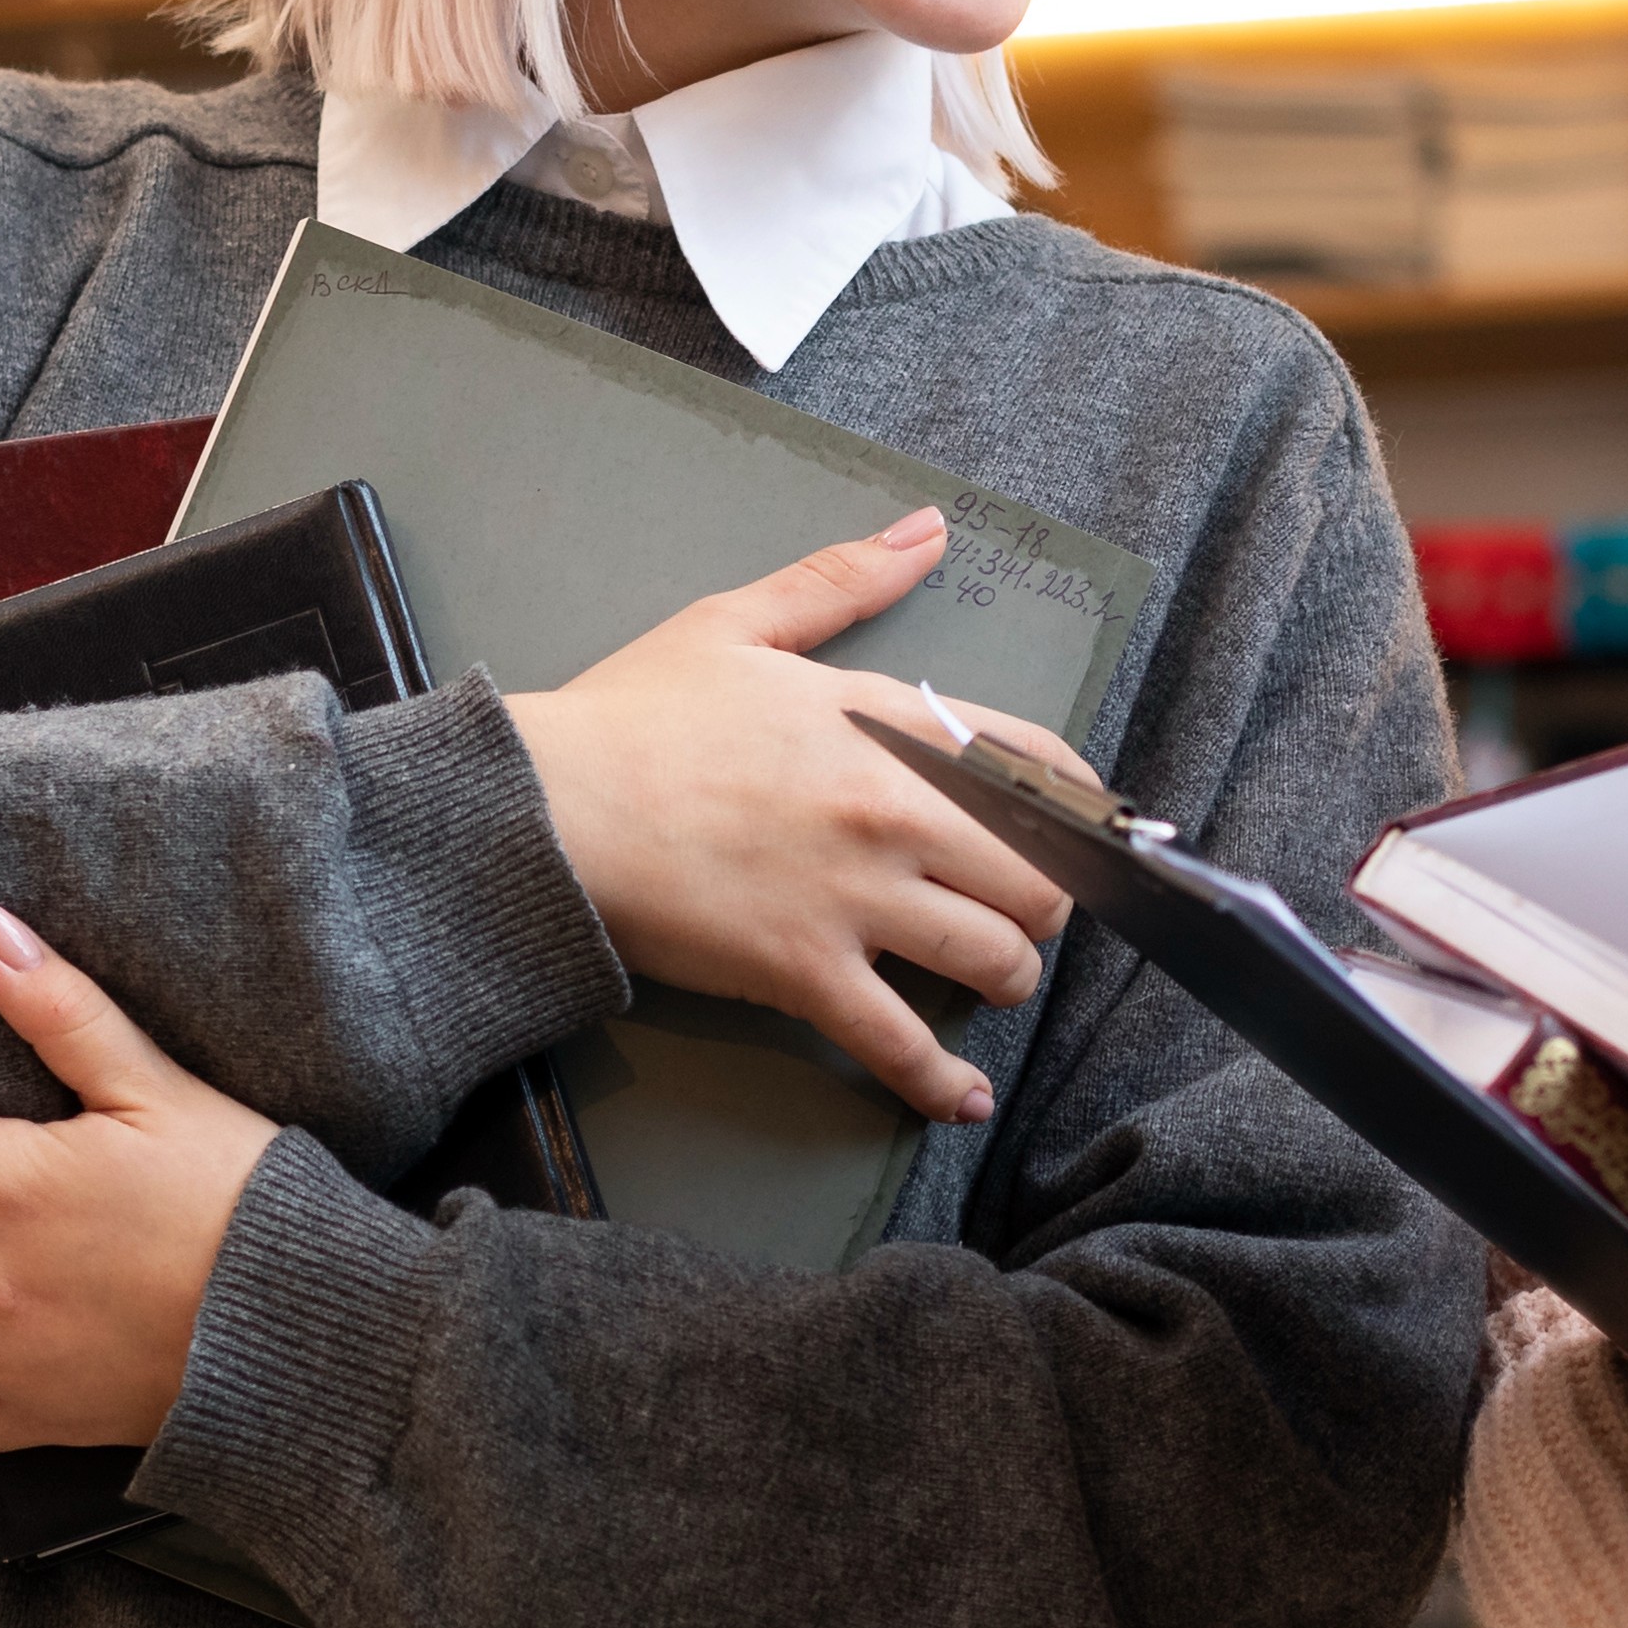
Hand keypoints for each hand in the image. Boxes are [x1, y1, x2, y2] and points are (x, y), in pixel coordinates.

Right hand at [507, 509, 1085, 1118]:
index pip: (1035, 763)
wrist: (545, 808)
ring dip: (1005, 977)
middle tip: (1016, 907)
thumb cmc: (632, 717)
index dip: (1078, 804)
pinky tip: (962, 1098)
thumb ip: (844, 580)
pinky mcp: (806, 974)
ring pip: (996, 959)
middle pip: (1040, 877)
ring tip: (985, 977)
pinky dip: (940, 1082)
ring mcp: (855, 898)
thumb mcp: (737, 623)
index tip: (1082, 829)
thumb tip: (929, 530)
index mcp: (883, 722)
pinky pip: (902, 1044)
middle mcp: (891, 813)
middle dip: (1044, 900)